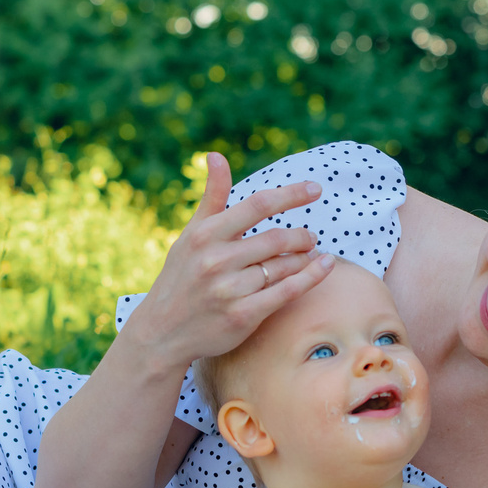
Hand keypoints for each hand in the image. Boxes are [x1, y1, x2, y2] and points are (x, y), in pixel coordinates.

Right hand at [120, 154, 334, 371]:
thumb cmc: (180, 277)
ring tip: (310, 256)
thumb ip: (212, 197)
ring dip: (304, 258)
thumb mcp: (190, 235)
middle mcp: (216, 260)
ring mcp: (229, 289)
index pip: (257, 205)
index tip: (316, 188)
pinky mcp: (242, 316)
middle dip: (301, 236)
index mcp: (206, 234)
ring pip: (283, 265)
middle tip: (310, 237)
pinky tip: (326, 266)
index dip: (290, 194)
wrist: (161, 332)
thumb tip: (215, 155)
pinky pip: (287, 292)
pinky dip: (311, 277)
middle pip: (276, 238)